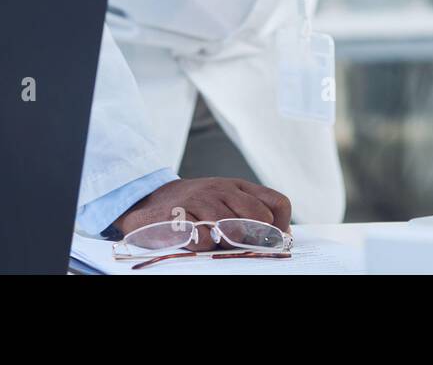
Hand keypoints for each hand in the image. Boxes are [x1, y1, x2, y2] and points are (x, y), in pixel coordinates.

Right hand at [113, 177, 292, 249]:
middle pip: (259, 219)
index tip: (272, 241)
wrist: (150, 200)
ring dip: (226, 243)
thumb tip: (282, 236)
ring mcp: (201, 201)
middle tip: (239, 244)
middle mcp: (223, 190)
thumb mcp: (226, 200)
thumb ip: (252, 212)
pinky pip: (203, 241)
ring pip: (233, 231)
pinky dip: (202, 247)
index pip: (278, 203)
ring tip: (212, 239)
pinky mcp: (180, 216)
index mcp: (239, 186)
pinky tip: (193, 239)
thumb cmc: (195, 205)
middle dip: (254, 238)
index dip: (281, 226)